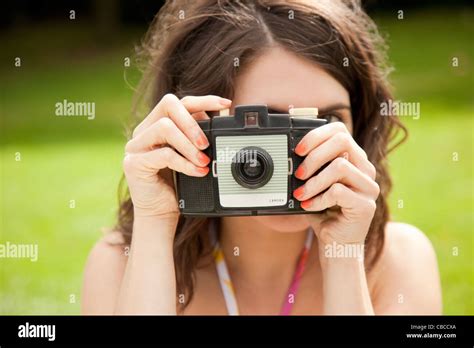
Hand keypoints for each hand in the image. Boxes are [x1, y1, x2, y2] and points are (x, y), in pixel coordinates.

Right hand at [123, 94, 231, 220]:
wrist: (161, 213)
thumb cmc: (177, 185)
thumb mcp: (192, 156)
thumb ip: (199, 137)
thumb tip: (221, 117)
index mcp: (156, 124)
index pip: (178, 101)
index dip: (202, 100)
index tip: (225, 104)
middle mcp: (143, 131)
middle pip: (168, 105)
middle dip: (192, 122)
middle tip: (206, 144)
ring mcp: (135, 146)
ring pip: (164, 128)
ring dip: (189, 145)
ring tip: (204, 161)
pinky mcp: (133, 164)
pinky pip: (163, 155)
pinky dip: (185, 163)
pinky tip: (197, 172)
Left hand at [293, 122, 379, 254]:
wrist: (336, 243)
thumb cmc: (324, 213)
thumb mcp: (314, 185)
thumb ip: (310, 168)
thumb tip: (291, 155)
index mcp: (354, 159)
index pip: (340, 131)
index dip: (317, 135)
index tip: (298, 149)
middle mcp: (365, 169)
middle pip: (342, 142)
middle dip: (314, 156)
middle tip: (298, 173)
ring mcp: (369, 187)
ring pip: (339, 166)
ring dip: (314, 181)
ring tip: (301, 193)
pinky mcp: (366, 205)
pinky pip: (338, 191)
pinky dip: (318, 199)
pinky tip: (309, 206)